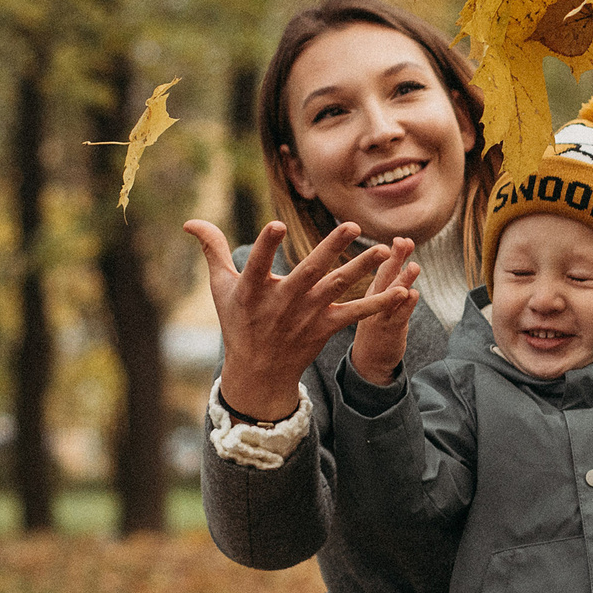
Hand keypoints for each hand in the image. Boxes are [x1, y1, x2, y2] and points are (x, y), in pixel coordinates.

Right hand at [184, 219, 412, 419]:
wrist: (259, 371)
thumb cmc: (238, 321)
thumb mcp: (221, 288)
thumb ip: (212, 249)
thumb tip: (190, 221)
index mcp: (253, 292)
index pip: (258, 265)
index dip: (265, 246)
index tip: (276, 224)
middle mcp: (283, 303)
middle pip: (309, 272)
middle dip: (330, 249)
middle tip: (351, 225)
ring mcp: (307, 315)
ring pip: (338, 287)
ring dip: (361, 268)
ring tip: (383, 249)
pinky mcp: (327, 327)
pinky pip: (357, 313)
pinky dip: (379, 303)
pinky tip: (402, 290)